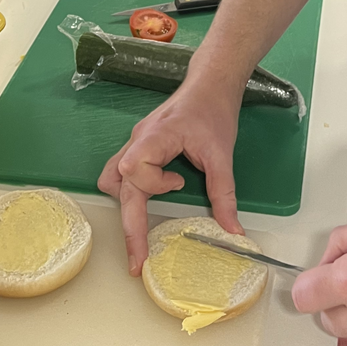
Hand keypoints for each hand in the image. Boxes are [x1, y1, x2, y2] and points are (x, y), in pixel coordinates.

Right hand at [98, 74, 242, 276]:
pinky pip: (121, 173)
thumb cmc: (214, 111)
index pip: (134, 168)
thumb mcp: (222, 154)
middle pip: (118, 184)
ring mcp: (135, 142)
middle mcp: (138, 140)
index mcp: (155, 136)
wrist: (210, 83)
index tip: (179, 183)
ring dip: (128, 203)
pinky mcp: (139, 145)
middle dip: (129, 227)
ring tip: (148, 218)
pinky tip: (155, 191)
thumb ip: (224, 193)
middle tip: (138, 262)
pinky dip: (132, 190)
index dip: (154, 184)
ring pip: (113, 179)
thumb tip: (233, 232)